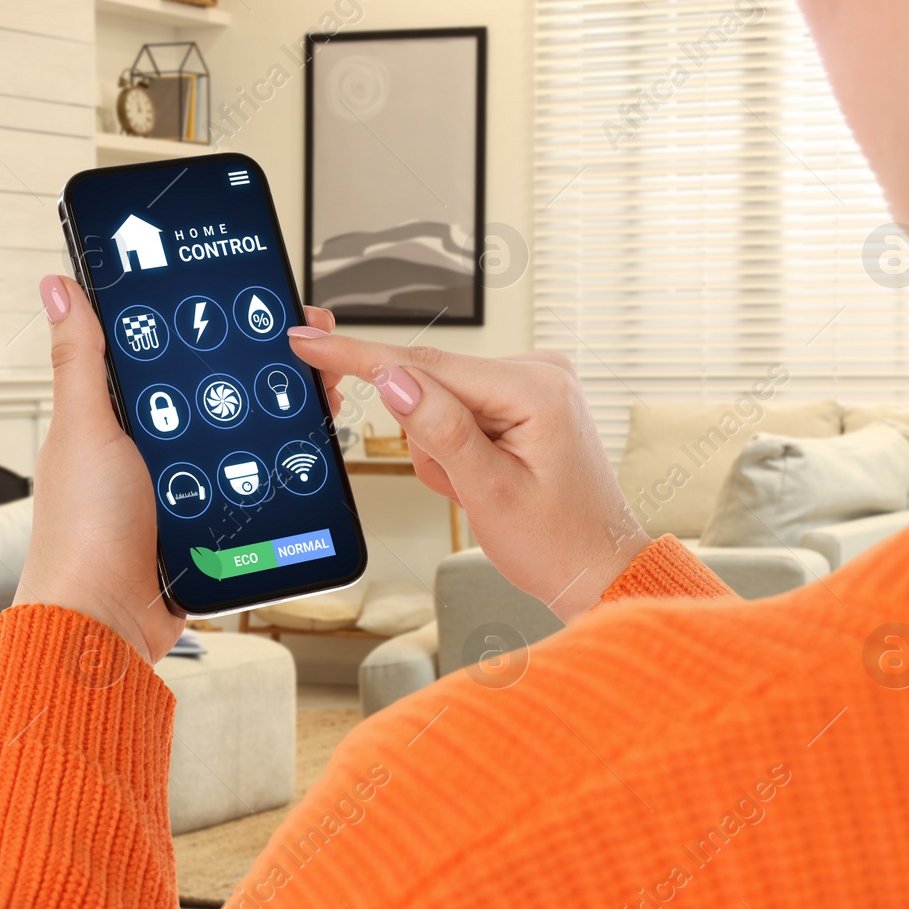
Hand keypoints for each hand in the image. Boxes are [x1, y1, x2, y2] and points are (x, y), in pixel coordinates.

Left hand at [16, 276, 342, 662]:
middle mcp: (151, 443)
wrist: (107, 622)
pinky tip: (305, 449)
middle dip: (267, 366)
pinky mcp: (208, 520)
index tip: (256, 300)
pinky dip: (280, 469)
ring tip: (320, 394)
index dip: (214, 320)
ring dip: (283, 416)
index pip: (173, 347)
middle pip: (221, 389)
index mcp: (117, 413)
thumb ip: (81, 359)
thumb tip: (61, 287)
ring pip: (244, 435)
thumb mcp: (86, 430)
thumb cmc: (81, 533)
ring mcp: (183, 483)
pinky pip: (252, 484)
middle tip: (309, 351)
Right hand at [287, 332, 649, 622]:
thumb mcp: (488, 493)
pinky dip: (459, 447)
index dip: (361, 356)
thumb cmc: (556, 542)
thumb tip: (394, 378)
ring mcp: (534, 381)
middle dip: (430, 441)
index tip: (311, 341)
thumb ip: (441, 430)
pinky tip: (487, 476)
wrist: (597, 567)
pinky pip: (460, 410)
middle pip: (432, 385)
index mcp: (536, 388)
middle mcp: (539, 370)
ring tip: (481, 487)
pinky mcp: (526, 396)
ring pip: (440, 401)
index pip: (427, 364)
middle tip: (463, 486)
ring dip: (444, 450)